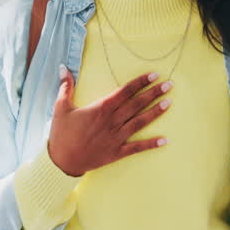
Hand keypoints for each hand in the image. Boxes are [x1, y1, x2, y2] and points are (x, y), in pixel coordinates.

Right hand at [47, 66, 171, 176]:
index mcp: (100, 109)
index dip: (140, 82)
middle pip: (136, 104)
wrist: (61, 162)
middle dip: (153, 93)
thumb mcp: (60, 107)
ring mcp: (116, 138)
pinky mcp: (116, 153)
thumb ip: (65, 86)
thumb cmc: (61, 134)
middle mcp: (112, 122)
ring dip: (155, 113)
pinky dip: (151, 144)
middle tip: (169, 84)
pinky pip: (136, 148)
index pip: (124, 92)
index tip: (154, 75)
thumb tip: (63, 67)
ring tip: (169, 103)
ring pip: (139, 122)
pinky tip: (165, 140)